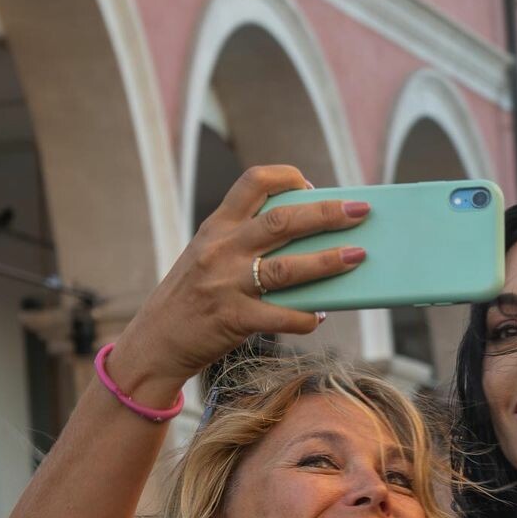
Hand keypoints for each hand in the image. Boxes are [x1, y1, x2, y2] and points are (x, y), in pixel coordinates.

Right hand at [111, 164, 368, 392]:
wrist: (155, 340)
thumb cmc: (191, 297)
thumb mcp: (207, 257)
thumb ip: (244, 244)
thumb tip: (306, 243)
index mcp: (216, 226)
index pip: (253, 182)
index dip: (287, 177)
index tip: (311, 185)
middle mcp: (222, 249)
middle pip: (282, 221)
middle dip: (326, 214)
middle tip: (360, 212)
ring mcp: (227, 284)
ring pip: (288, 268)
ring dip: (328, 261)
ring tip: (357, 257)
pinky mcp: (234, 319)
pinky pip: (281, 316)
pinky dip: (305, 317)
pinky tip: (319, 316)